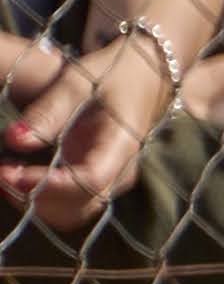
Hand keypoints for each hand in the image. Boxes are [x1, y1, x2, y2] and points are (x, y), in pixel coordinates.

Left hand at [0, 35, 164, 236]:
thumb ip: (48, 112)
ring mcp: (111, 177)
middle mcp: (121, 170)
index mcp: (122, 145)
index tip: (9, 171)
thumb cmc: (115, 71)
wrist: (148, 72)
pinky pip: (71, 204)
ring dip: (36, 202)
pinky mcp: (99, 177)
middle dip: (35, 197)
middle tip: (0, 172)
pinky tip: (18, 175)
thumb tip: (13, 140)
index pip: (90, 181)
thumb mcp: (78, 83)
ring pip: (73, 212)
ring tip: (5, 174)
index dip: (47, 184)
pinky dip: (41, 198)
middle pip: (79, 206)